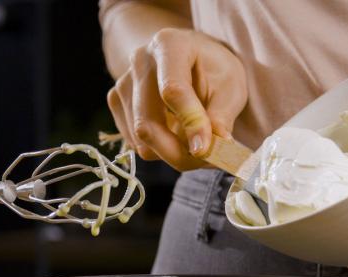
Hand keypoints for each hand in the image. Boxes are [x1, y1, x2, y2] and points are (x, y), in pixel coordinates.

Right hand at [106, 28, 247, 170]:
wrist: (190, 59)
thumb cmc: (214, 70)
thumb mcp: (231, 87)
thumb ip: (222, 116)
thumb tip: (212, 148)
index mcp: (169, 45)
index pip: (173, 91)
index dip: (189, 124)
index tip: (205, 150)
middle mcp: (139, 61)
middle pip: (147, 123)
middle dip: (177, 152)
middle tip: (208, 161)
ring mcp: (123, 83)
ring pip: (140, 140)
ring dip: (172, 153)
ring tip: (197, 145)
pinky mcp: (116, 102)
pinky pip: (135, 143)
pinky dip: (159, 150)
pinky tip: (177, 136)